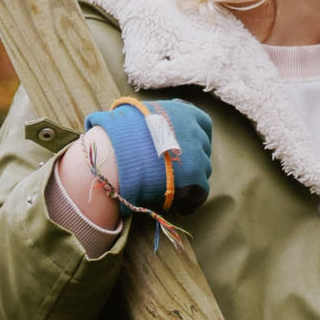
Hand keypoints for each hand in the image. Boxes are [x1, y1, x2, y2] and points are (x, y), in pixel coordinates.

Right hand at [83, 95, 212, 217]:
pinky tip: (180, 207)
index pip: (202, 124)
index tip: (185, 147)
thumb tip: (137, 122)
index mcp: (185, 113)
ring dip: (191, 180)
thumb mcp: (137, 114)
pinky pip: (200, 193)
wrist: (117, 154)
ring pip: (202, 171)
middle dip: (192, 160)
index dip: (194, 137)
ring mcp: (199, 154)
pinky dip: (191, 201)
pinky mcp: (196, 177)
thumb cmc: (119, 135)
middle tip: (177, 171)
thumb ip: (149, 118)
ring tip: (176, 190)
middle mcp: (196, 131)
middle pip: (202, 149)